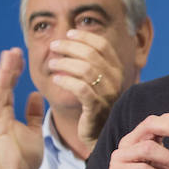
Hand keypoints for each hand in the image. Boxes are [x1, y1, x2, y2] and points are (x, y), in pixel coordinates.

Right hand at [0, 48, 44, 168]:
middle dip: (8, 67)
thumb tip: (35, 94)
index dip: (14, 72)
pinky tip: (4, 72)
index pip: (9, 88)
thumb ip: (33, 113)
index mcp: (6, 115)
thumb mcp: (33, 130)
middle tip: (15, 49)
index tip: (20, 56)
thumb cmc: (25, 158)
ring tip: (9, 54)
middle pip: (2, 86)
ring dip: (4, 71)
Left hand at [47, 29, 126, 150]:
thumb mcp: (96, 82)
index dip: (85, 37)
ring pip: (87, 70)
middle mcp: (116, 81)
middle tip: (54, 47)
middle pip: (93, 55)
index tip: (69, 33)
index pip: (103, 46)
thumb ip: (90, 63)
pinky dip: (67, 81)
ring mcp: (108, 95)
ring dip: (65, 63)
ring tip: (51, 64)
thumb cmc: (94, 106)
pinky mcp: (97, 108)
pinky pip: (82, 89)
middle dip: (70, 47)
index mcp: (117, 71)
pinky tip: (55, 79)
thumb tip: (71, 40)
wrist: (99, 135)